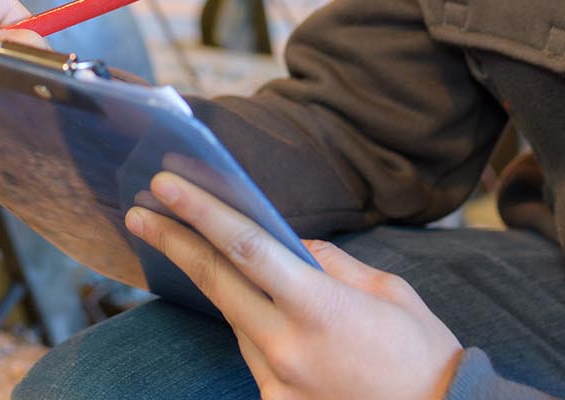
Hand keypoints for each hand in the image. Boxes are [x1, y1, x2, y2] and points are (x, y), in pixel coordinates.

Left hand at [126, 172, 461, 399]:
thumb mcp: (387, 292)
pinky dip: (257, 330)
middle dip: (174, 242)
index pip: (245, 248)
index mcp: (319, 309)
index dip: (200, 213)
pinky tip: (269, 318)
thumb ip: (331, 262)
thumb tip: (292, 245)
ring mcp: (278, 384)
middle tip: (141, 214)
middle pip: (217, 283)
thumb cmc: (423, 355)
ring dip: (227, 289)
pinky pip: (255, 356)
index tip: (165, 185)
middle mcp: (288, 348)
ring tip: (219, 261)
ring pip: (237, 321)